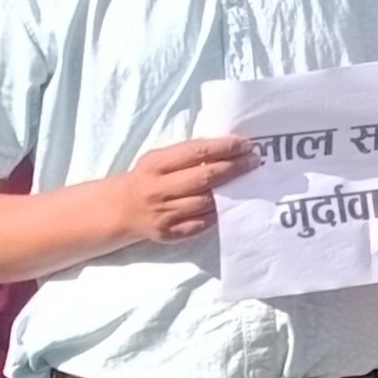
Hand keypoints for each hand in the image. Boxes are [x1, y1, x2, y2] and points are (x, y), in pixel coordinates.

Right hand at [118, 137, 256, 243]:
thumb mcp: (159, 159)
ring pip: (206, 202)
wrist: (123, 209)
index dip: (224, 148)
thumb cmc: (150, 177)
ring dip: (231, 192)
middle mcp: (159, 189)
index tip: (245, 145)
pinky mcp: (171, 232)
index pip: (196, 152)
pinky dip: (218, 213)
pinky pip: (202, 223)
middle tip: (254, 161)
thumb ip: (187, 154)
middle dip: (234, 168)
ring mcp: (165, 213)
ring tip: (248, 181)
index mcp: (155, 164)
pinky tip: (231, 205)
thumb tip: (227, 148)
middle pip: (205, 178)